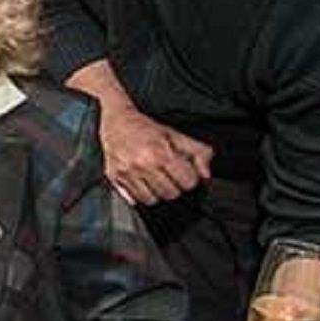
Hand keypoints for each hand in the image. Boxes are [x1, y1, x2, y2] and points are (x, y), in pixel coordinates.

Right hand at [98, 103, 212, 204]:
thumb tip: (206, 174)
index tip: (185, 174)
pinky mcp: (114, 177)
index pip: (187, 182)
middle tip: (170, 176)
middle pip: (171, 193)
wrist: (116, 120)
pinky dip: (140, 194)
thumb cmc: (144, 127)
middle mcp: (142, 164)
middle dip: (174, 186)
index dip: (190, 178)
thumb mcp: (175, 134)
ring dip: (157, 193)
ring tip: (155, 180)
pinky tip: (142, 182)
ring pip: (151, 200)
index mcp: (160, 153)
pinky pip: (133, 199)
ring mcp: (126, 173)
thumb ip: (198, 152)